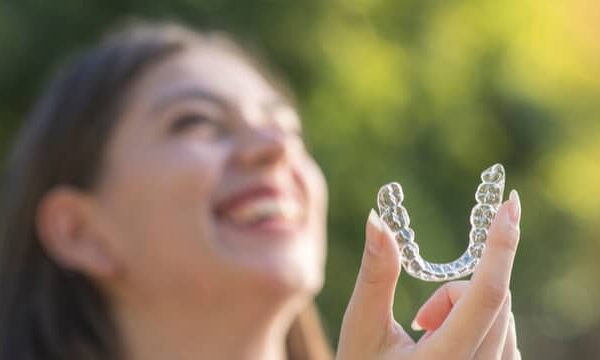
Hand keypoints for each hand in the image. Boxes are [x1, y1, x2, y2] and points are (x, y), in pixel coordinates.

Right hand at [337, 191, 520, 359]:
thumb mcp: (363, 328)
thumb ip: (376, 274)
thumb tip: (378, 219)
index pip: (486, 295)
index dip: (500, 245)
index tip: (510, 204)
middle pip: (491, 299)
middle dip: (454, 291)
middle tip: (418, 319)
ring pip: (501, 314)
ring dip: (464, 308)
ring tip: (426, 336)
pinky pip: (504, 332)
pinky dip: (477, 321)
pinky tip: (446, 343)